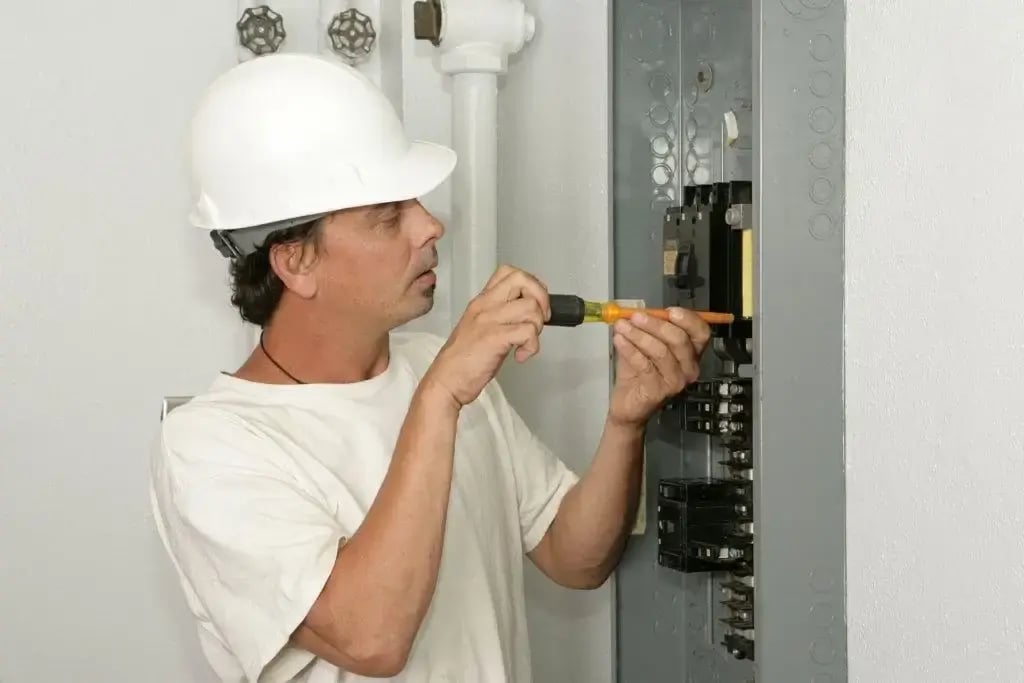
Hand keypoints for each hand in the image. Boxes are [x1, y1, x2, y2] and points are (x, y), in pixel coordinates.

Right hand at [424, 265, 550, 406]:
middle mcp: (485, 305)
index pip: (509, 272)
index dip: (530, 285)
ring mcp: (489, 320)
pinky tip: (521, 356)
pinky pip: (528, 331)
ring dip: (537, 327)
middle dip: (541, 299)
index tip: (534, 305)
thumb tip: (528, 313)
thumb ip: (500, 316)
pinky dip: (532, 346)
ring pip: (530, 307)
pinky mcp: (494, 338)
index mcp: (482, 301)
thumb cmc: (463, 360)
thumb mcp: (480, 328)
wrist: (446, 381)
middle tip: (539, 322)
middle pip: (522, 279)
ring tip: (526, 343)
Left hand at [607, 307, 710, 427]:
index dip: (688, 319)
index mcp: (690, 354)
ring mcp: (675, 382)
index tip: (669, 310)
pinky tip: (619, 340)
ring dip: (638, 335)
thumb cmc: (638, 374)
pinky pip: (644, 364)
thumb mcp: (643, 346)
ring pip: (661, 351)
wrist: (627, 404)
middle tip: (635, 317)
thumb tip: (636, 310)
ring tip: (621, 327)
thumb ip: (647, 329)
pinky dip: (630, 349)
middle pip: (679, 340)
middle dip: (655, 324)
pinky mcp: (658, 391)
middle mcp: (688, 368)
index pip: (701, 333)